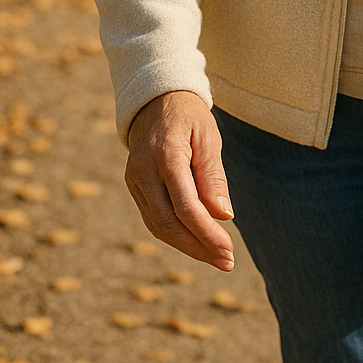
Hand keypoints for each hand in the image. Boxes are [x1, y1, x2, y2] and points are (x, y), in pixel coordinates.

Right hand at [125, 90, 234, 270]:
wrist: (155, 100)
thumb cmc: (189, 116)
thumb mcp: (208, 137)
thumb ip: (213, 177)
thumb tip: (224, 216)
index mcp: (165, 154)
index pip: (185, 206)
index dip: (206, 233)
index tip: (228, 250)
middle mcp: (143, 171)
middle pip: (168, 224)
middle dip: (198, 247)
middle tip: (227, 262)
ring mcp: (134, 180)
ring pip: (158, 226)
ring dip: (188, 247)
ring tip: (217, 257)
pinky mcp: (134, 187)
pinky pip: (153, 218)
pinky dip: (176, 234)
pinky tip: (198, 242)